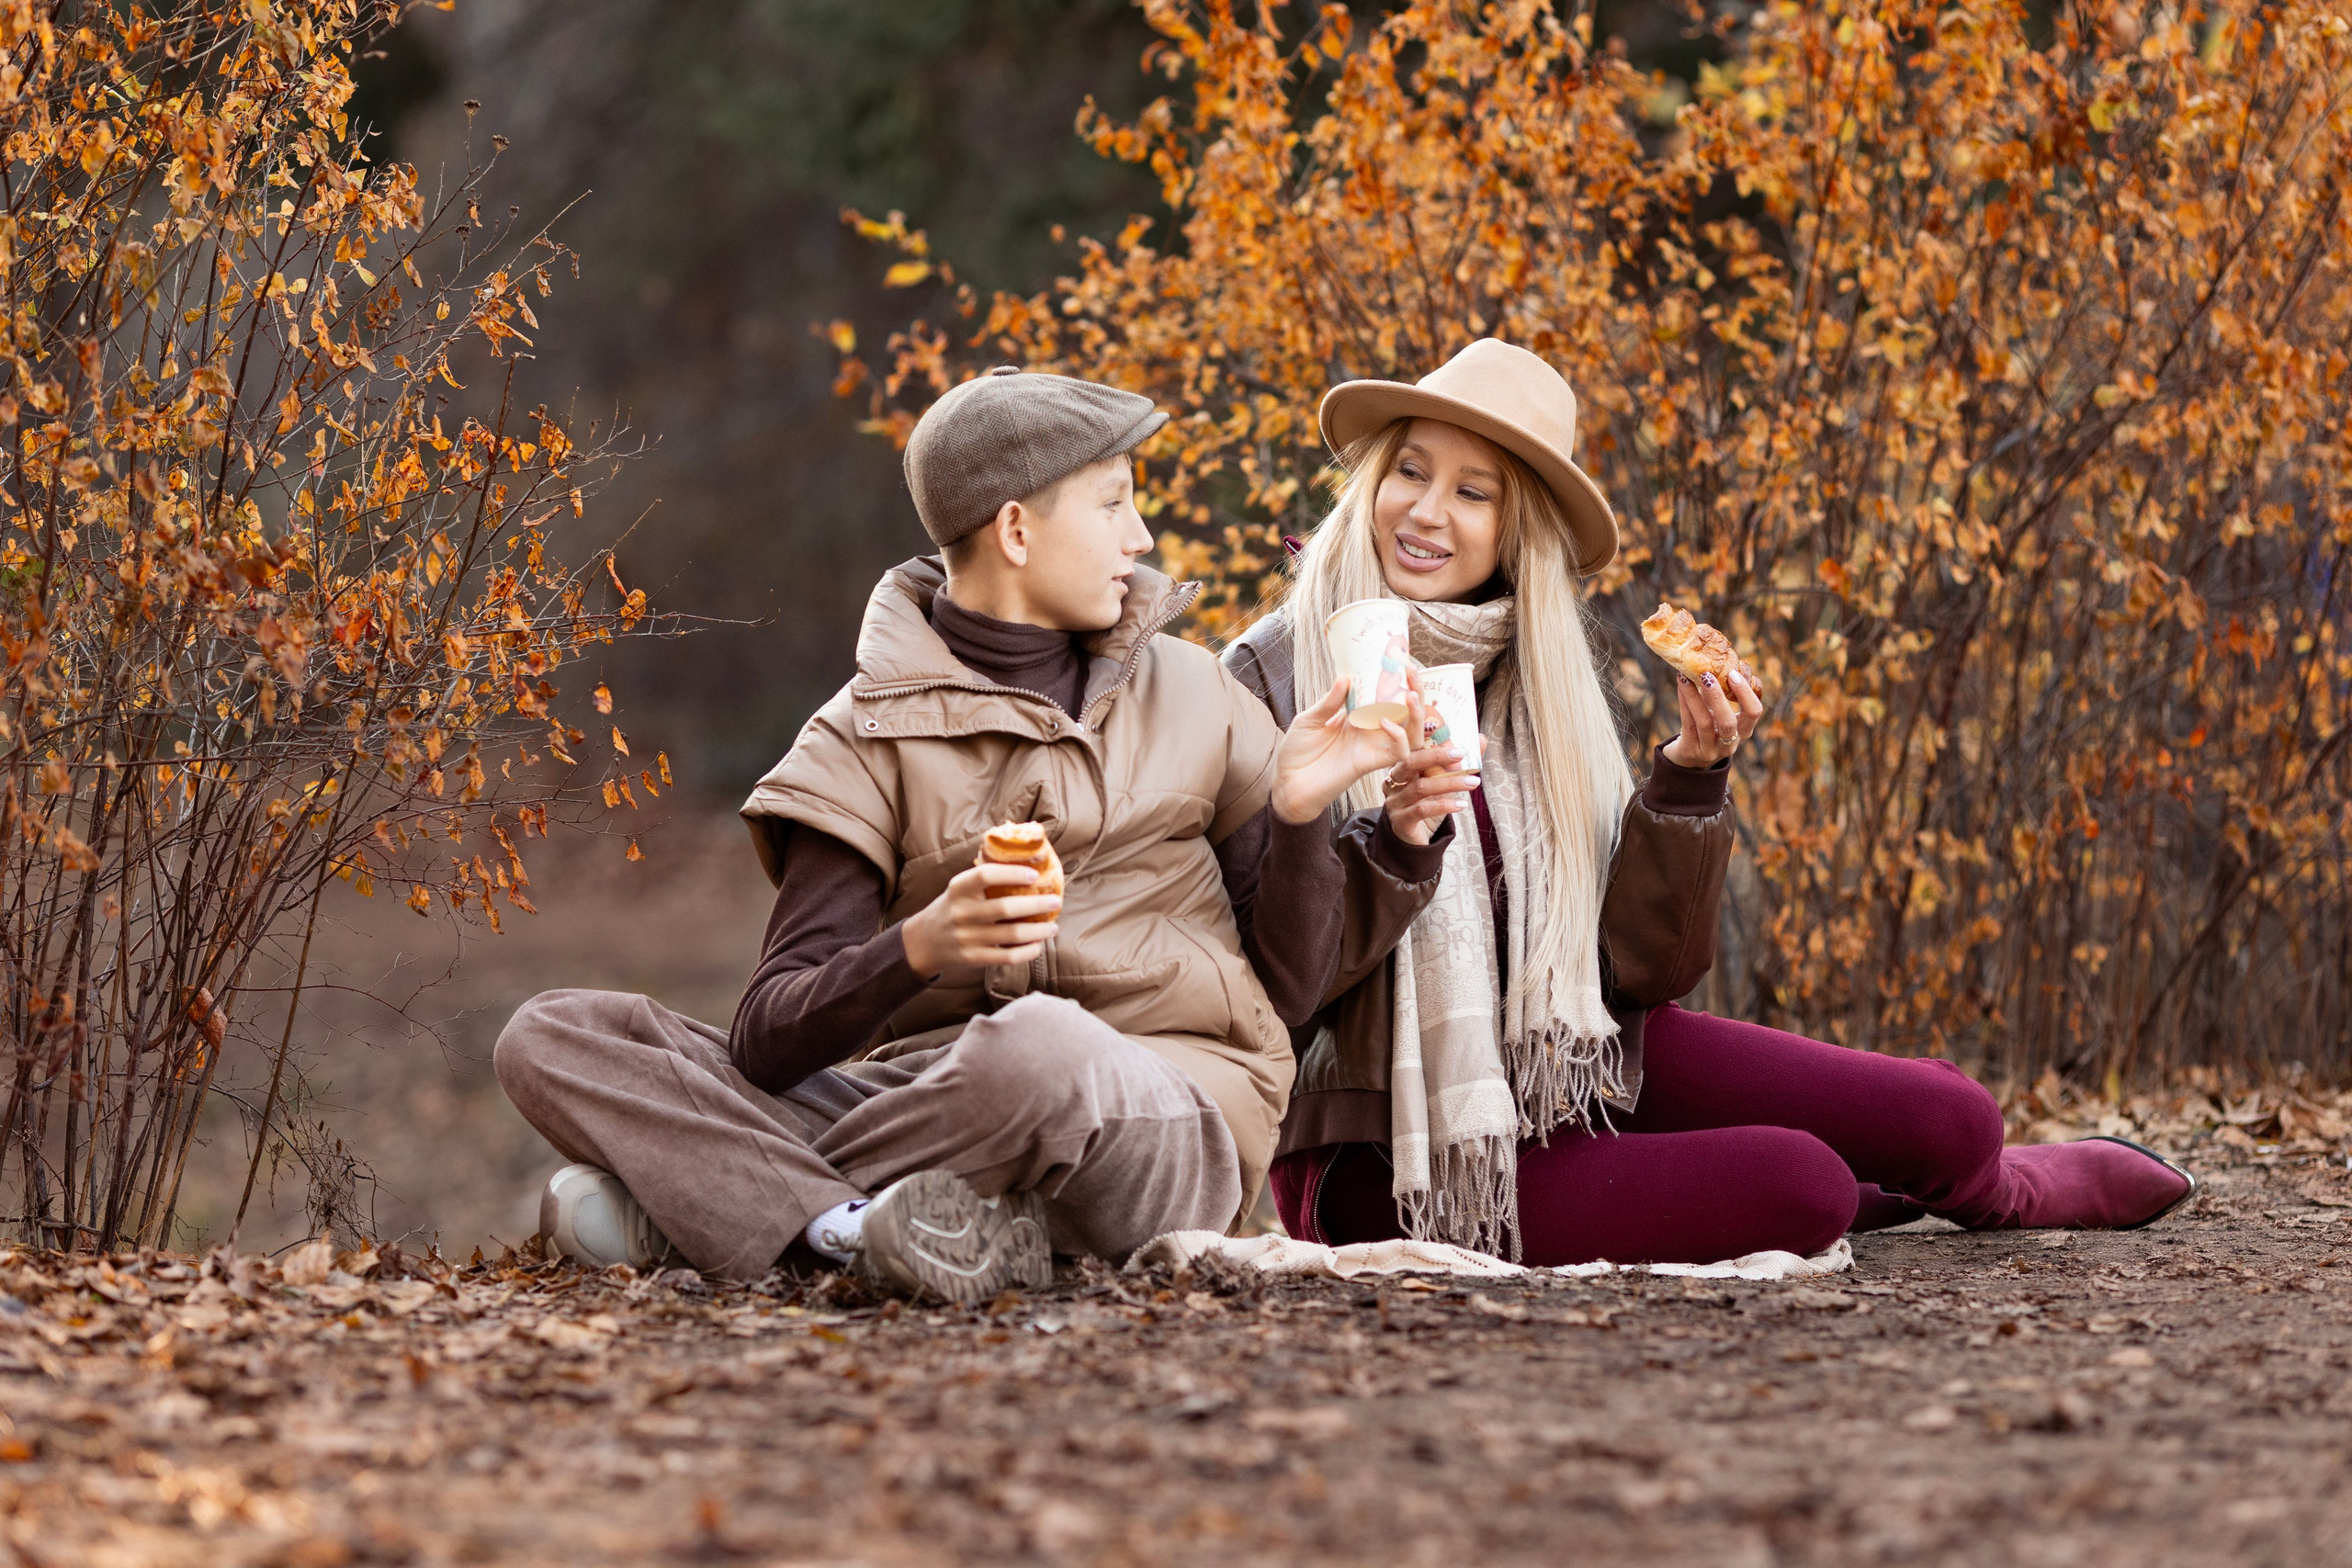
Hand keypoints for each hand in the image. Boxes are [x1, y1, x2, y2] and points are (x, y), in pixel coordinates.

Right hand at [899, 863, 1061, 976]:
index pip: (985, 875)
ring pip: (1011, 935)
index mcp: (958, 889)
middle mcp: (961, 913)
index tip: (1034, 874)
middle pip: (1005, 908)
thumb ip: (984, 876)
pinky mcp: (973, 958)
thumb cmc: (953, 908)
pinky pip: (1007, 957)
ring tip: (1053, 926)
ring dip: (1038, 931)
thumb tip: (1025, 857)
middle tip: (1055, 901)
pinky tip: (1038, 945)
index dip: (1012, 874)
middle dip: (1036, 905)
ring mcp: (967, 938)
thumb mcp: (960, 888)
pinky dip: (1027, 952)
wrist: (924, 941)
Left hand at [1268, 674, 1411, 825]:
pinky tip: (1385, 723)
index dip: (1398, 681)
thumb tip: (1345, 676)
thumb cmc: (1296, 752)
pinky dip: (1398, 736)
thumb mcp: (1310, 719)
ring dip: (1417, 714)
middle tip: (1411, 672)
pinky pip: (1398, 752)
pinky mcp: (1370, 764)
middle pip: (1406, 712)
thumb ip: (1329, 702)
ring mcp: (1373, 747)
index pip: (1386, 697)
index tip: (1402, 662)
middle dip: (1416, 691)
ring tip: (1411, 696)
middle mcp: (1370, 731)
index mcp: (1358, 717)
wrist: (1287, 784)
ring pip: (1411, 733)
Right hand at [1383, 674, 1476, 846]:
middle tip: (1462, 752)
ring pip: (1422, 787)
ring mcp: (1395, 799)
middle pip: (1410, 760)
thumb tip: (1482, 738)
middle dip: (1435, 753)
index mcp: (1401, 761)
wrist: (1411, 838)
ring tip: (1475, 782)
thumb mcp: (1442, 778)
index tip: (1414, 691)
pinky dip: (1444, 805)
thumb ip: (1459, 760)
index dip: (1409, 712)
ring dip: (1451, 783)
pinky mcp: (1400, 820)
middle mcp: (1394, 777)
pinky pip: (1422, 809)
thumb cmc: (1426, 801)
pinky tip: (1461, 804)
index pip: (1405, 734)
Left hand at [1661, 663, 1763, 768]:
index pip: (1754, 712)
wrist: (1689, 757)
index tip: (1734, 673)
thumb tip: (1716, 659)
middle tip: (1707, 674)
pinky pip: (1687, 724)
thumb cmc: (1709, 727)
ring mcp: (1710, 749)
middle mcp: (1730, 743)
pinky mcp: (1691, 750)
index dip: (1746, 694)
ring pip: (1704, 722)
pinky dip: (1684, 702)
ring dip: (1694, 697)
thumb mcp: (1720, 713)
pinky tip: (1681, 686)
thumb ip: (1722, 692)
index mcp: (1744, 731)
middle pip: (1728, 723)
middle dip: (1718, 697)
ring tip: (1686, 676)